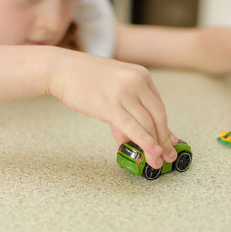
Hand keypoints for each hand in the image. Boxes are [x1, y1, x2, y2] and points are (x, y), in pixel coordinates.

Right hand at [48, 47, 177, 167]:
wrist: (62, 69)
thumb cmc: (85, 79)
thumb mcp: (113, 90)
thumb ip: (125, 113)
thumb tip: (131, 138)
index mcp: (141, 76)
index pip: (159, 106)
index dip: (164, 128)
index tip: (168, 142)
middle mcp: (137, 81)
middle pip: (158, 116)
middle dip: (164, 140)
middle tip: (168, 157)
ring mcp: (124, 92)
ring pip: (147, 123)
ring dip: (154, 146)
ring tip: (156, 161)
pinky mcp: (110, 105)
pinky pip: (133, 127)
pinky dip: (145, 142)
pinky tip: (152, 152)